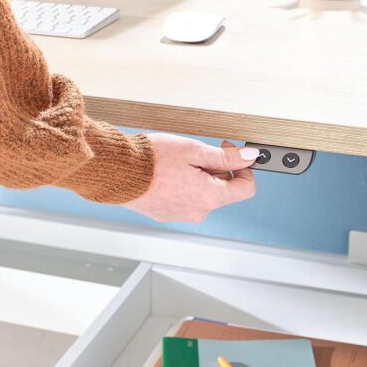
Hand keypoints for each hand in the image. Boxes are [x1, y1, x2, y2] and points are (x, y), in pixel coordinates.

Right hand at [124, 135, 257, 222]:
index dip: (243, 167)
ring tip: (175, 161)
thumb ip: (225, 157)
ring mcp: (181, 215)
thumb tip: (250, 157)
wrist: (116, 172)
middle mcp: (198, 212)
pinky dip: (181, 185)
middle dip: (216, 169)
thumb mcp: (192, 150)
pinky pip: (184, 199)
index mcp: (209, 197)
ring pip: (202, 194)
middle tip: (195, 151)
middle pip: (222, 191)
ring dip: (197, 177)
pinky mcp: (166, 214)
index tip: (230, 151)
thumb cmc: (152, 160)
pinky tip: (165, 172)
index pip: (246, 189)